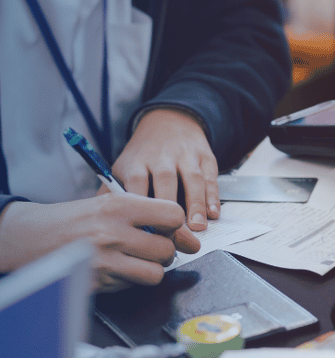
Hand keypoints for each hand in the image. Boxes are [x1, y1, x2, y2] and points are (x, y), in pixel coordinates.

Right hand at [0, 193, 199, 291]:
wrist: (33, 237)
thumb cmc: (77, 219)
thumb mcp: (110, 204)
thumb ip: (148, 216)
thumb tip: (189, 238)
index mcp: (118, 206)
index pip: (173, 215)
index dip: (175, 225)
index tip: (169, 228)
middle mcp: (113, 232)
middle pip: (167, 249)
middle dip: (164, 251)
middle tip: (149, 247)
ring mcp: (105, 260)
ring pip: (156, 273)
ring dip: (151, 269)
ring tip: (137, 260)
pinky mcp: (98, 283)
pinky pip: (133, 286)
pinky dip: (130, 280)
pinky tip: (116, 268)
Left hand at [113, 107, 220, 230]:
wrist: (169, 121)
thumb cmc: (144, 155)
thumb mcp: (123, 167)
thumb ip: (110, 192)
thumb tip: (98, 221)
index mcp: (137, 162)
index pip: (137, 185)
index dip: (143, 209)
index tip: (145, 232)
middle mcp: (161, 157)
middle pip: (166, 182)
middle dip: (170, 210)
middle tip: (173, 236)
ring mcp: (186, 156)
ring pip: (192, 180)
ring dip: (196, 205)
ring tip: (197, 228)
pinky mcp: (205, 157)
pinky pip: (210, 178)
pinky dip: (213, 197)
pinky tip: (213, 214)